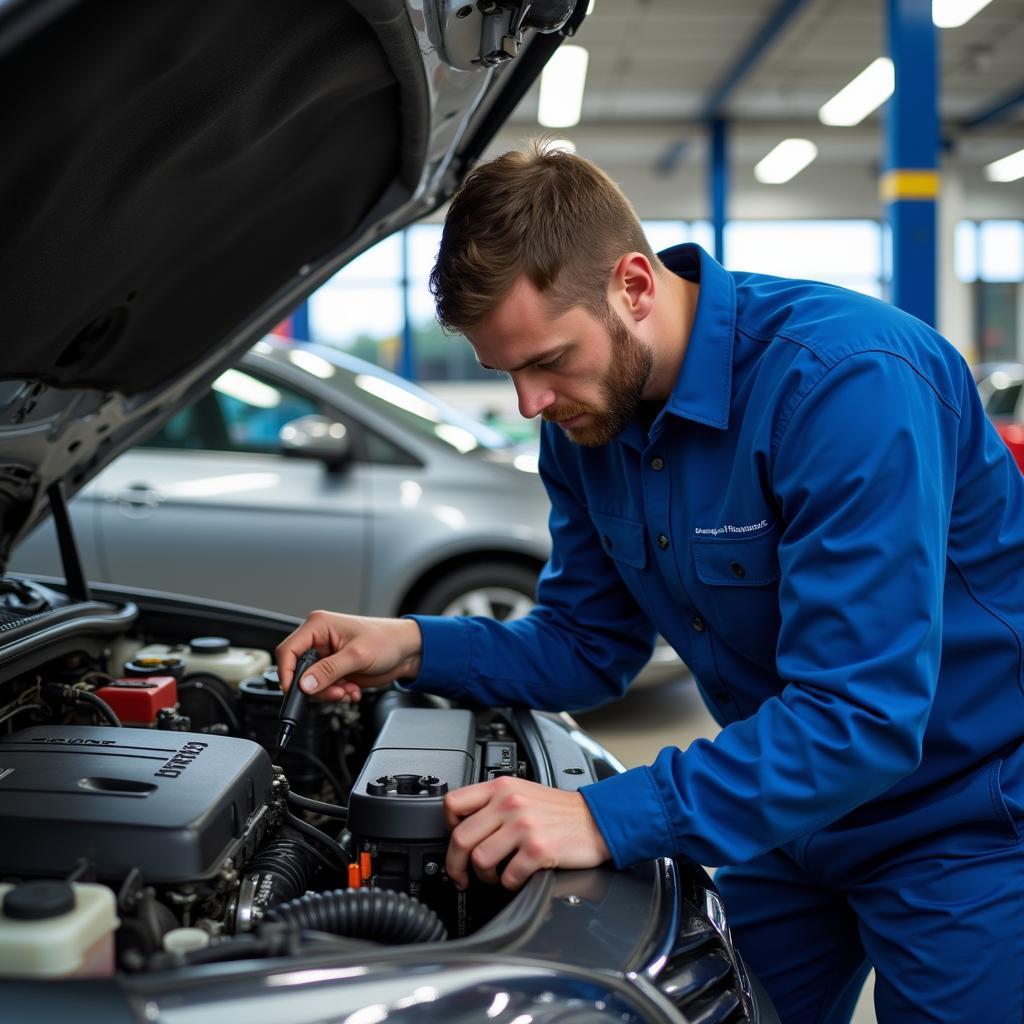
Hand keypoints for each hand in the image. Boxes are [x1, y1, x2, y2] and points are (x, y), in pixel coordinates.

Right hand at [276, 610, 422, 701]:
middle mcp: (319, 640)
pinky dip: (337, 694)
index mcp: (319, 626)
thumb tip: (305, 683)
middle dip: (316, 686)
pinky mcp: (334, 670)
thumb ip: (329, 670)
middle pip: (298, 671)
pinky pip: (324, 688)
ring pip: (311, 683)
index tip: (295, 690)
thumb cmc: (387, 640)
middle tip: (335, 692)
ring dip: (329, 692)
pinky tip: (352, 690)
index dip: (287, 672)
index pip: (289, 649)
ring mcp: (327, 656)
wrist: (407, 651)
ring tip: (348, 690)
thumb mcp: (358, 655)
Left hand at [444, 777, 610, 890]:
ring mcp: (523, 826)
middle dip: (455, 864)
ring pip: (479, 859)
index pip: (454, 802)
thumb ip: (494, 802)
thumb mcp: (523, 792)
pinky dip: (509, 884)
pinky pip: (508, 876)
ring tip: (495, 876)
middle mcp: (510, 803)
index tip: (453, 839)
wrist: (598, 820)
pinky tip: (517, 878)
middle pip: (460, 838)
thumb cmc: (561, 811)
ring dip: (484, 876)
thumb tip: (463, 825)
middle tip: (460, 875)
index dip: (447, 826)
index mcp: (502, 787)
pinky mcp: (538, 850)